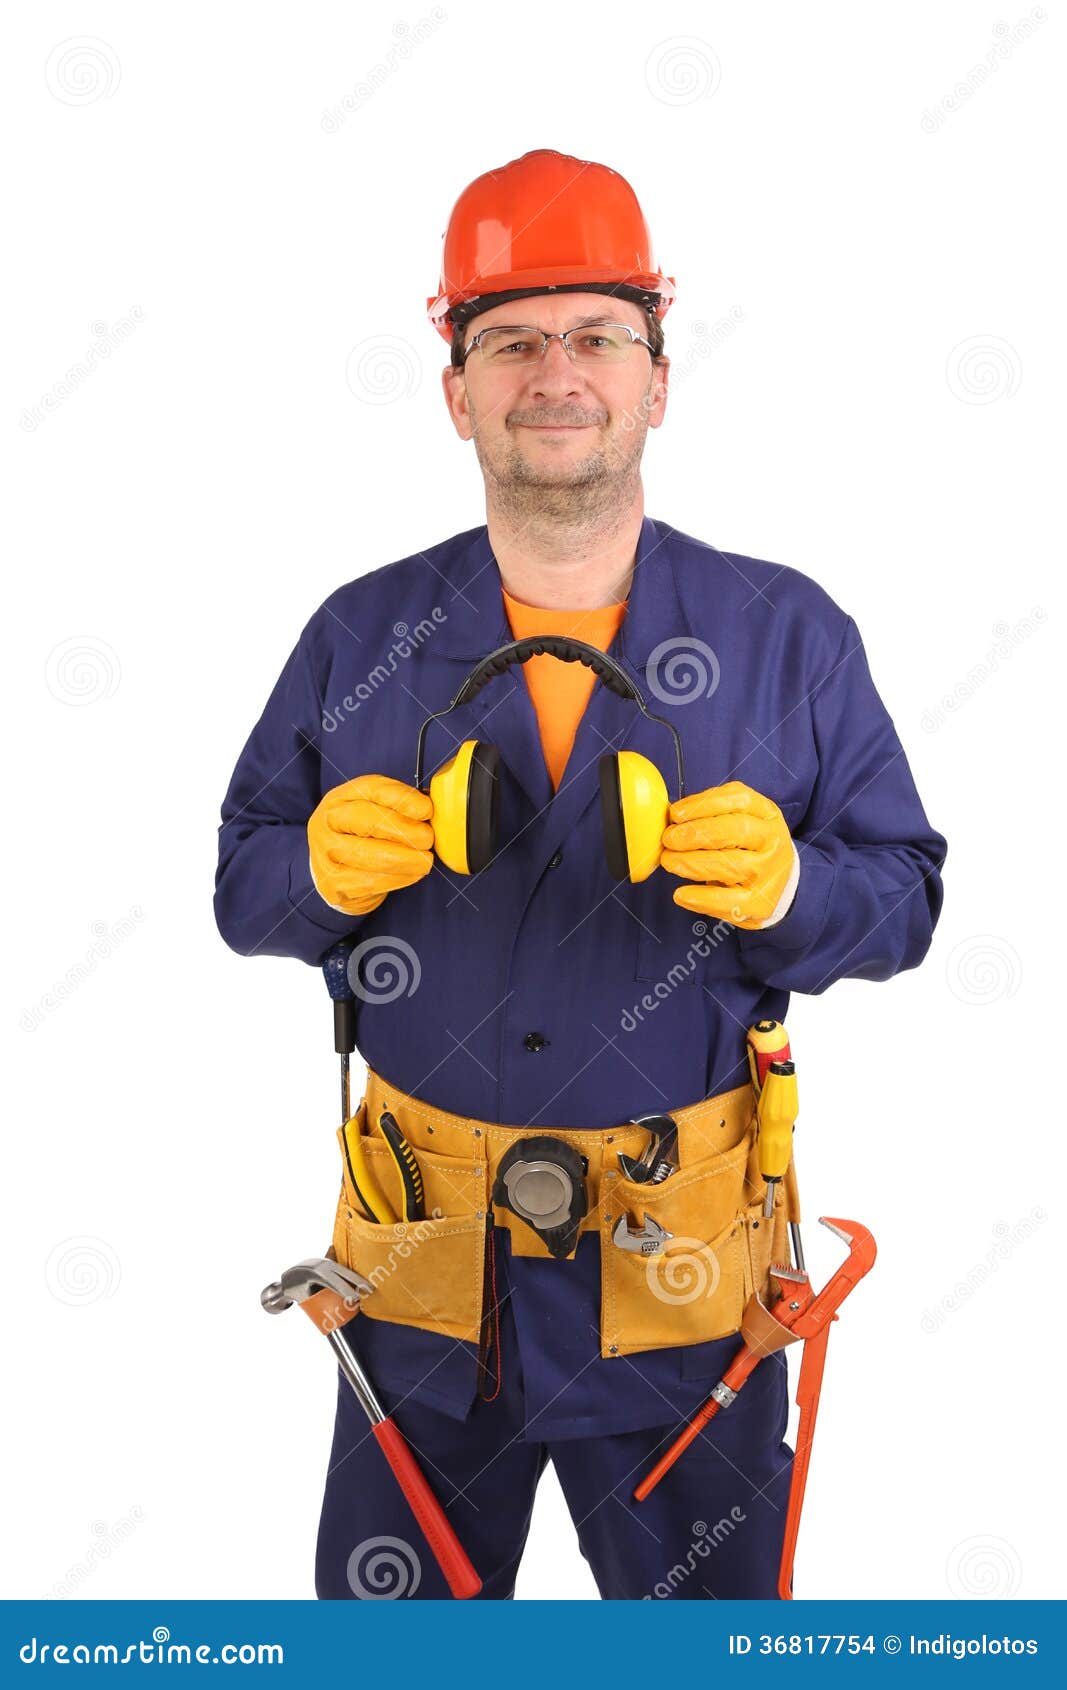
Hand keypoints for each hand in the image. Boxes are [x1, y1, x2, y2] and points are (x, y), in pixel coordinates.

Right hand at [308, 774, 433, 916]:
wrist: (331, 870)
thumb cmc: (361, 835)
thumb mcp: (373, 810)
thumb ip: (398, 806)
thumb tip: (434, 808)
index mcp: (342, 796)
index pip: (373, 789)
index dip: (404, 799)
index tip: (427, 810)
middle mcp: (330, 821)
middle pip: (370, 821)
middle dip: (407, 831)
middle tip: (428, 839)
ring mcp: (327, 852)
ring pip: (372, 856)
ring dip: (407, 859)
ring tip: (425, 860)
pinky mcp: (333, 882)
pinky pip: (372, 881)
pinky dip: (399, 878)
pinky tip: (411, 873)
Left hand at [659, 781, 798, 929]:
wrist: (779, 882)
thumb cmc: (748, 845)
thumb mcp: (741, 817)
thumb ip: (711, 812)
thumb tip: (674, 817)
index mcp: (767, 813)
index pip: (739, 800)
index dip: (704, 805)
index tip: (675, 813)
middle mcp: (772, 840)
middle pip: (736, 830)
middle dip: (696, 833)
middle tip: (669, 839)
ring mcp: (768, 873)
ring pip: (731, 866)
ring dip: (693, 864)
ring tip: (669, 861)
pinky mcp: (759, 903)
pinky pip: (729, 901)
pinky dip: (702, 898)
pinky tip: (681, 894)